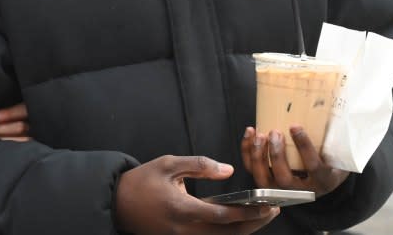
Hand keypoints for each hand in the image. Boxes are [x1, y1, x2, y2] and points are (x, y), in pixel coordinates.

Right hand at [113, 155, 279, 234]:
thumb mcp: (168, 164)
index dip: (248, 212)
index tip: (268, 205)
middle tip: (274, 210)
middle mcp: (185, 231)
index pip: (222, 215)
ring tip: (263, 216)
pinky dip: (229, 232)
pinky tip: (241, 222)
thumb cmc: (142, 181)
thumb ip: (199, 165)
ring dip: (244, 230)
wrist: (118, 203)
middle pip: (228, 234)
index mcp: (182, 209)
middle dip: (254, 224)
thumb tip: (228, 170)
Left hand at [241, 127, 348, 197]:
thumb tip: (326, 104)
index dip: (304, 147)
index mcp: (323, 181)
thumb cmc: (331, 162)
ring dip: (258, 155)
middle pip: (284, 179)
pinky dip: (247, 153)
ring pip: (263, 179)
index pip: (313, 167)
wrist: (323, 180)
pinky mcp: (268, 183)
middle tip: (275, 133)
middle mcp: (301, 190)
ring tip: (260, 135)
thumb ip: (333, 137)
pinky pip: (252, 170)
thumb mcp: (339, 153)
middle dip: (276, 155)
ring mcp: (282, 190)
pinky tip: (250, 134)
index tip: (295, 126)